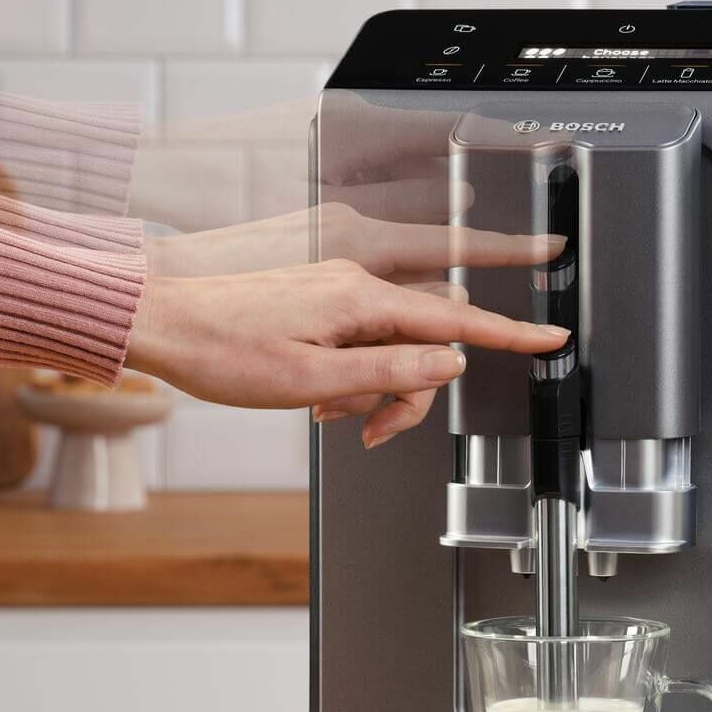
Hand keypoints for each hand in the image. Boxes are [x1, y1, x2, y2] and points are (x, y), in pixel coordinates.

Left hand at [123, 259, 567, 446]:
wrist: (160, 322)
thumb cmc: (220, 350)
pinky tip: (318, 395)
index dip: (510, 334)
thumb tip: (449, 364)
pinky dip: (354, 374)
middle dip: (413, 392)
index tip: (551, 339)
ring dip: (376, 387)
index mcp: (361, 297)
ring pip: (394, 344)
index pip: (455, 319)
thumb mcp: (313, 380)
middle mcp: (354, 282)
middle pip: (427, 340)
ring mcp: (336, 288)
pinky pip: (363, 337)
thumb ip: (390, 372)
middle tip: (375, 429)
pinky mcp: (318, 298)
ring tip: (329, 412)